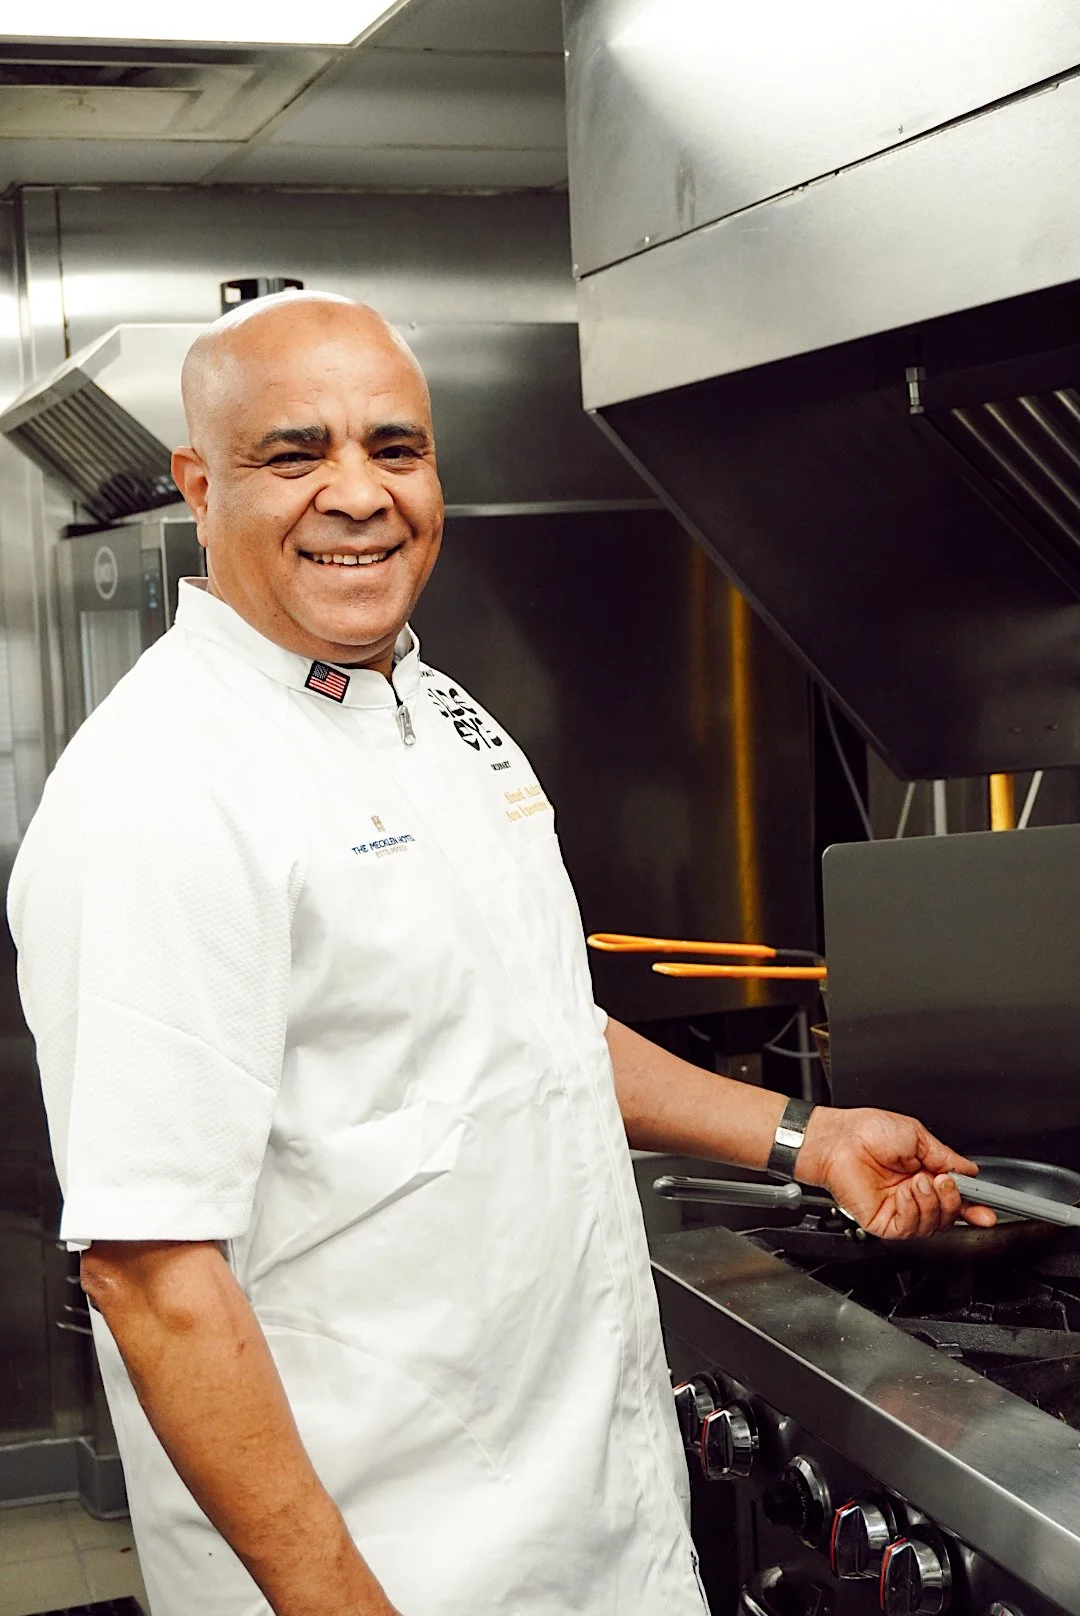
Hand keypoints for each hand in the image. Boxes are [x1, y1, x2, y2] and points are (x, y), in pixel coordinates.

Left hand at [793, 1105, 997, 1237]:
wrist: (838, 1139)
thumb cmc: (866, 1131)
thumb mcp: (916, 1136)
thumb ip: (945, 1157)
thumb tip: (969, 1172)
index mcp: (923, 1173)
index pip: (955, 1197)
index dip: (974, 1206)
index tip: (989, 1209)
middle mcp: (913, 1194)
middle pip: (949, 1215)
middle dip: (954, 1201)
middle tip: (945, 1182)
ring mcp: (899, 1209)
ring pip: (933, 1224)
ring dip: (932, 1202)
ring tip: (919, 1180)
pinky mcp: (884, 1222)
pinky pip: (911, 1227)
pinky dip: (914, 1208)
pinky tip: (905, 1191)